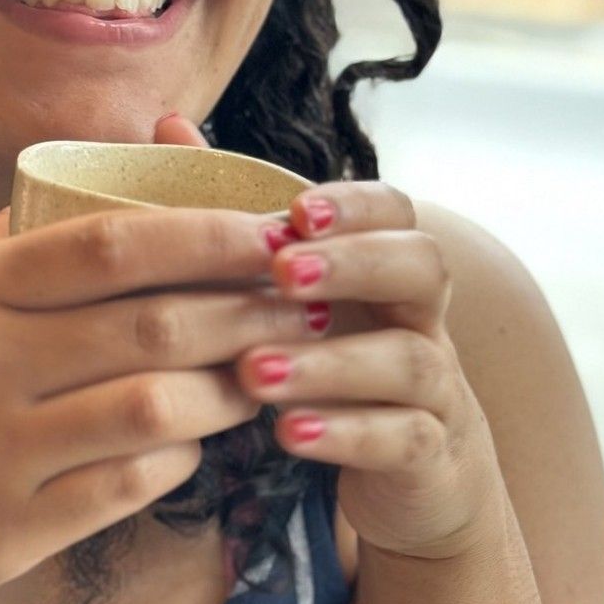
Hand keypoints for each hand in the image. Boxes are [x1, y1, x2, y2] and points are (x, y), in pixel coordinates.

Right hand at [0, 149, 326, 603]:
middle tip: (306, 303)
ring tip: (265, 376)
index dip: (208, 233)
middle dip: (249, 309)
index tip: (274, 231)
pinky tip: (196, 446)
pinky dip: (179, 462)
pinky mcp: (7, 530)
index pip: (110, 243)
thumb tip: (98, 168)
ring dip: (229, 391)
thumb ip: (9, 244)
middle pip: (153, 322)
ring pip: (156, 408)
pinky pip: (128, 486)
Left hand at [156, 114, 502, 562]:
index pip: (395, 212)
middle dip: (354, 263)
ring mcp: (435, 388)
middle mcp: (422, 318)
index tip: (294, 213)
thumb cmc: (331, 369)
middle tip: (282, 272)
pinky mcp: (429, 456)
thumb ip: (235, 218)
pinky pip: (403, 438)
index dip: (352, 206)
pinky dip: (347, 433)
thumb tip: (169, 123)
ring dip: (330, 362)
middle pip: (424, 267)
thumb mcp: (286, 297)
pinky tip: (288, 433)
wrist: (411, 480)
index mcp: (386, 271)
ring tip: (255, 370)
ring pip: (409, 359)